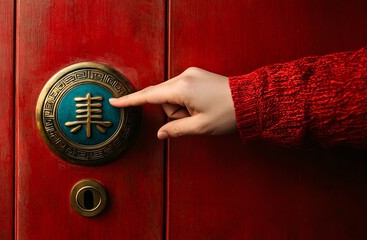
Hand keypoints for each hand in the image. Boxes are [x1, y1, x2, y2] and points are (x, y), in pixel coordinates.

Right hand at [109, 67, 236, 138]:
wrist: (252, 100)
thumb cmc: (227, 114)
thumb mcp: (200, 127)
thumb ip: (175, 130)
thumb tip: (160, 134)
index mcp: (181, 88)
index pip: (148, 96)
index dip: (130, 101)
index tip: (114, 101)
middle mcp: (183, 76)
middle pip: (162, 98)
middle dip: (173, 112)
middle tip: (193, 119)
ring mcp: (190, 73)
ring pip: (172, 96)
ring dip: (181, 108)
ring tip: (201, 113)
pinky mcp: (196, 75)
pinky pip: (181, 90)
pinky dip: (186, 102)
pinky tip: (201, 106)